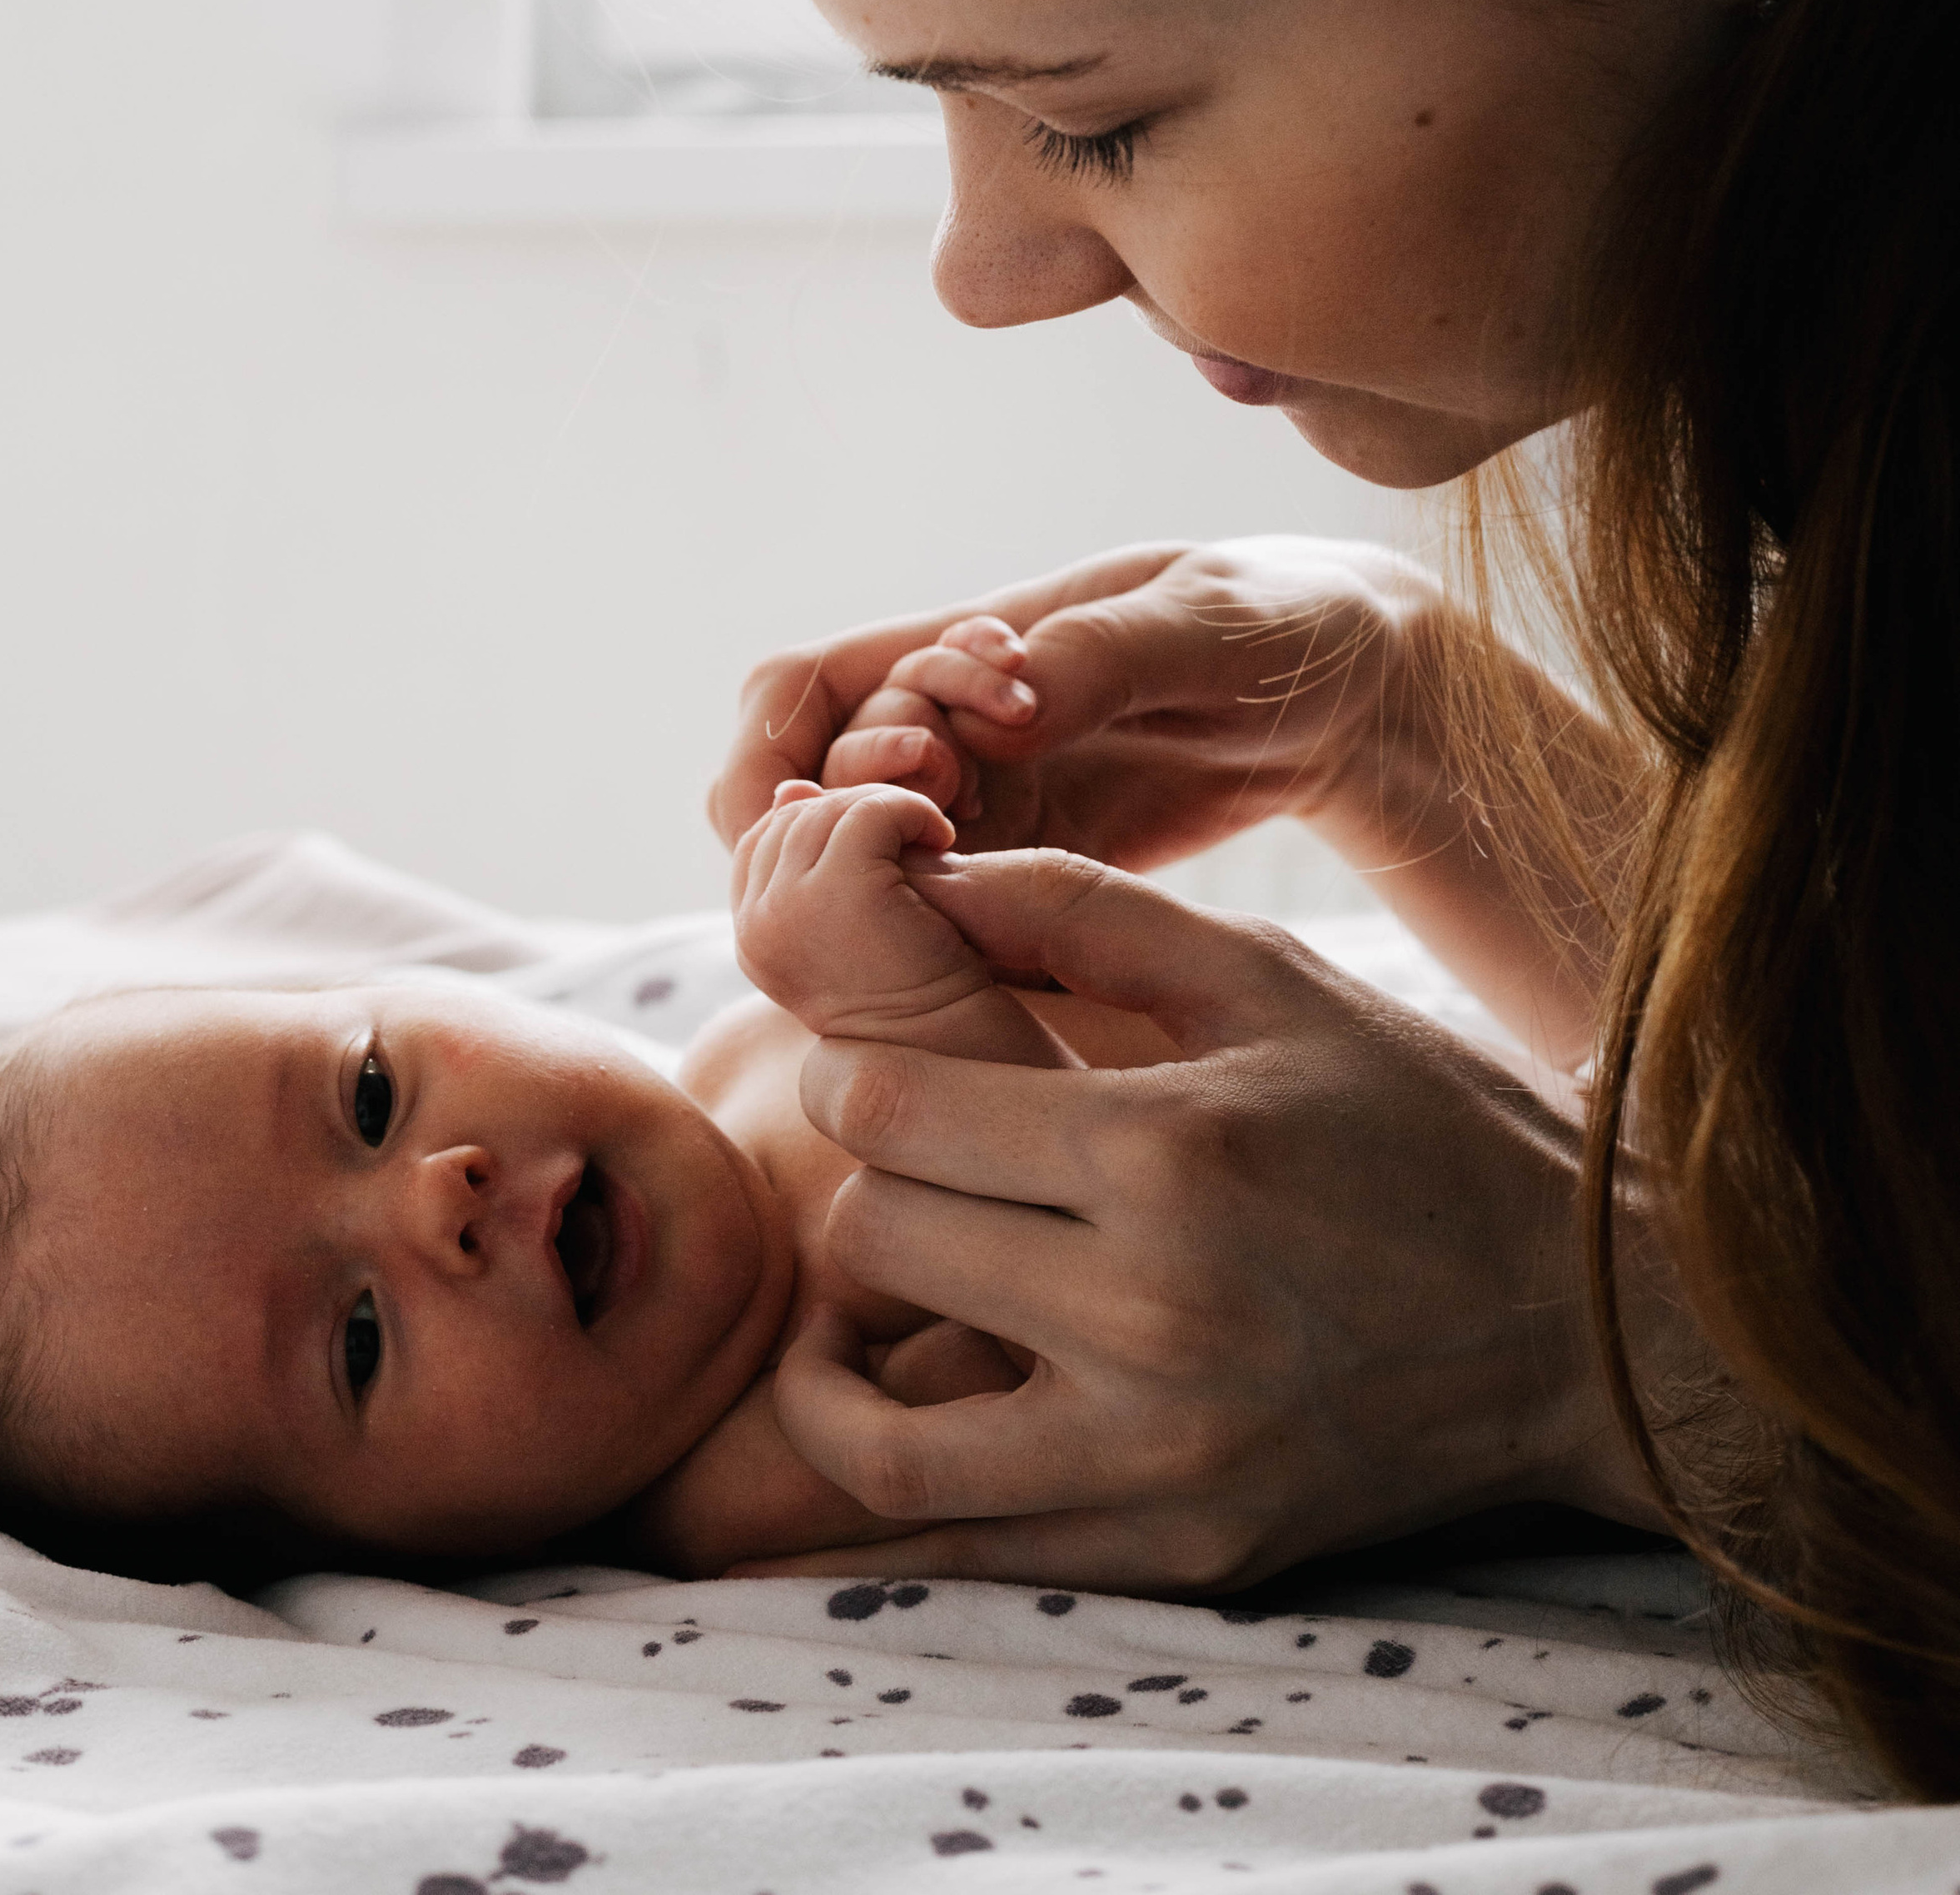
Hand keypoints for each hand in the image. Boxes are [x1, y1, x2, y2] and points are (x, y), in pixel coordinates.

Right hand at [711, 538, 1431, 870]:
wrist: (1363, 698)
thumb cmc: (1286, 623)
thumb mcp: (1207, 620)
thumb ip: (1108, 653)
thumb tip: (1017, 695)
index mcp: (967, 641)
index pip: (796, 689)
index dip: (786, 742)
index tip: (905, 764)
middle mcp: (954, 731)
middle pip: (808, 796)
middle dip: (856, 808)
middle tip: (960, 793)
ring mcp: (993, 816)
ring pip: (868, 876)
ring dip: (906, 881)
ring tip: (1008, 856)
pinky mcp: (1039, 887)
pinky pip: (949, 932)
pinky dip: (957, 944)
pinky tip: (1037, 941)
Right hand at [733, 784, 1072, 1070]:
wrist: (955, 1044)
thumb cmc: (913, 985)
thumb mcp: (850, 918)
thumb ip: (812, 861)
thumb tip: (789, 788)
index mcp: (750, 936)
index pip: (764, 838)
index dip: (822, 824)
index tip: (880, 846)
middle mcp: (755, 925)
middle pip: (793, 817)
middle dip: (854, 811)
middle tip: (911, 835)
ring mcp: (789, 908)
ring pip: (831, 808)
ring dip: (887, 808)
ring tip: (930, 838)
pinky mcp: (839, 890)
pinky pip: (869, 811)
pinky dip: (911, 810)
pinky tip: (943, 839)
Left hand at [757, 850, 1668, 1588]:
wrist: (1590, 1324)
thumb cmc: (1420, 1121)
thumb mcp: (1269, 979)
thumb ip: (1080, 911)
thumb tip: (920, 873)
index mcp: (1168, 1152)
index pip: (890, 1114)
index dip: (844, 1073)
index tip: (862, 1068)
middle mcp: (1154, 1315)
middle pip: (878, 1246)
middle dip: (859, 1191)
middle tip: (888, 1173)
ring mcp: (1166, 1457)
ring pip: (882, 1433)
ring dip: (834, 1361)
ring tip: (846, 1312)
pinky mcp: (1183, 1552)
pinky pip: (973, 1547)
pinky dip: (897, 1493)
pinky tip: (890, 1416)